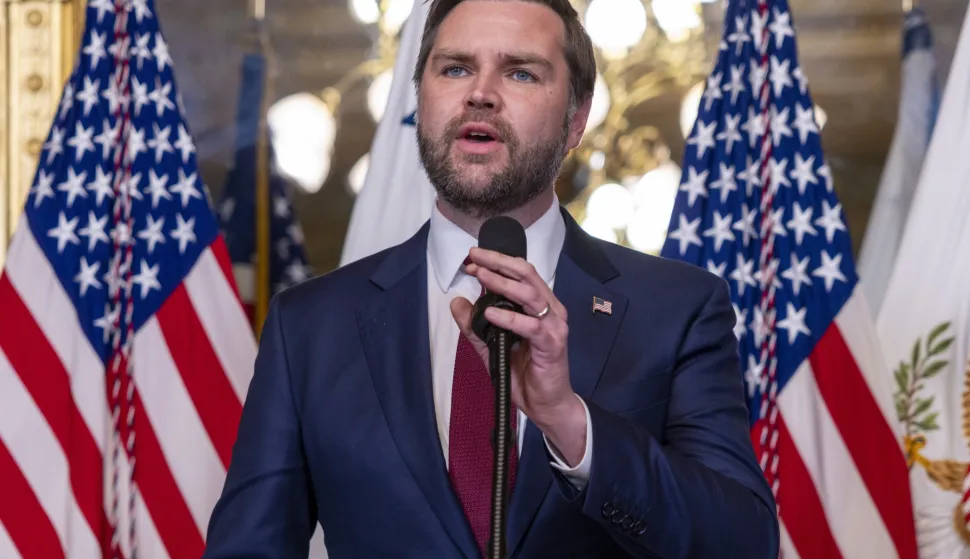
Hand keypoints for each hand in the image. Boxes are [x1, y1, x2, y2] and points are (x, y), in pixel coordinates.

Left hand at [450, 247, 586, 465]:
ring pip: (529, 294)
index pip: (520, 273)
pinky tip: (491, 312)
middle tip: (474, 258)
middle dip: (498, 263)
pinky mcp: (552, 344)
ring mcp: (553, 326)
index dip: (496, 262)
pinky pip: (531, 326)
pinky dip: (509, 317)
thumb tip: (456, 301)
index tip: (472, 260)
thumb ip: (475, 325)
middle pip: (526, 274)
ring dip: (503, 283)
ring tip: (481, 276)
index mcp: (539, 305)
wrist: (546, 404)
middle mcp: (550, 310)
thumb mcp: (491, 346)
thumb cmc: (525, 373)